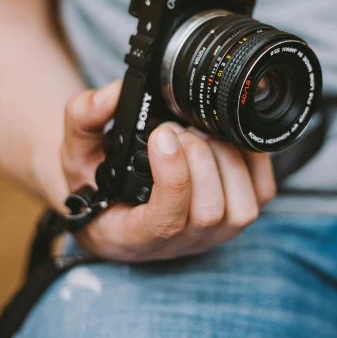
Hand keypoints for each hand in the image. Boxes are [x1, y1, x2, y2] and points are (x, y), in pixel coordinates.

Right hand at [61, 81, 276, 260]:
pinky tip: (226, 139)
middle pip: (209, 212)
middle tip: (177, 129)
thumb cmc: (97, 181)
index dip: (172, 178)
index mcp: (133, 236)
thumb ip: (83, 117)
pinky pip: (261, 194)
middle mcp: (178, 243)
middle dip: (198, 158)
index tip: (161, 137)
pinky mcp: (236, 218)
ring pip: (240, 207)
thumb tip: (111, 94)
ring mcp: (211, 235)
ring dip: (224, 160)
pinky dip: (251, 161)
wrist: (117, 199)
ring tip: (198, 134)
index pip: (166, 222)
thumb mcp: (74, 150)